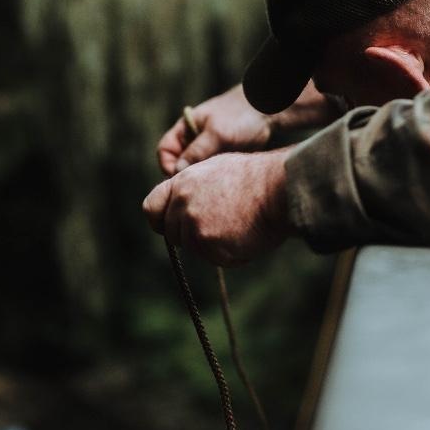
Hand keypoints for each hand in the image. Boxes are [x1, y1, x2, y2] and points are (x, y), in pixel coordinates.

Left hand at [142, 150, 290, 266]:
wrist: (278, 188)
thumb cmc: (256, 177)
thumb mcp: (215, 170)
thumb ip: (192, 188)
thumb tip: (182, 205)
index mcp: (181, 183)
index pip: (151, 208)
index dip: (160, 221)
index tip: (170, 227)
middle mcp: (182, 204)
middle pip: (173, 234)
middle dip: (193, 236)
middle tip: (222, 226)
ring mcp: (194, 226)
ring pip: (195, 249)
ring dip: (214, 246)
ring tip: (240, 227)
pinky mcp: (209, 245)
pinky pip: (215, 259)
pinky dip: (231, 255)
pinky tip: (248, 237)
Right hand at [156, 85, 273, 175]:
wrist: (266, 112)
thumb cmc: (238, 115)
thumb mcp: (217, 133)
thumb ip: (197, 151)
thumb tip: (178, 172)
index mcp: (184, 129)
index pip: (164, 151)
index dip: (167, 165)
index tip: (179, 177)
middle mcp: (192, 142)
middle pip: (179, 165)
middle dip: (186, 175)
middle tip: (199, 185)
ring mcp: (207, 151)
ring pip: (195, 172)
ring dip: (201, 178)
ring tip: (214, 180)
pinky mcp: (220, 159)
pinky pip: (210, 174)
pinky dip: (213, 178)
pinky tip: (224, 180)